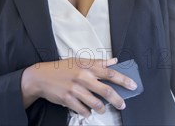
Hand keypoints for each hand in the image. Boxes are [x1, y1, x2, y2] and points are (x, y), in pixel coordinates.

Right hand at [21, 57, 136, 117]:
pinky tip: (88, 111)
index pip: (109, 73)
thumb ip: (98, 62)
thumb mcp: (80, 61)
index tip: (133, 85)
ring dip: (102, 108)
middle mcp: (83, 77)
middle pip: (106, 90)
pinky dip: (87, 112)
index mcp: (87, 67)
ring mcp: (75, 89)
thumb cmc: (62, 68)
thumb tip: (114, 61)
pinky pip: (83, 110)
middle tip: (122, 104)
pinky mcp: (68, 99)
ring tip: (103, 109)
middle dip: (117, 99)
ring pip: (95, 103)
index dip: (123, 79)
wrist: (41, 77)